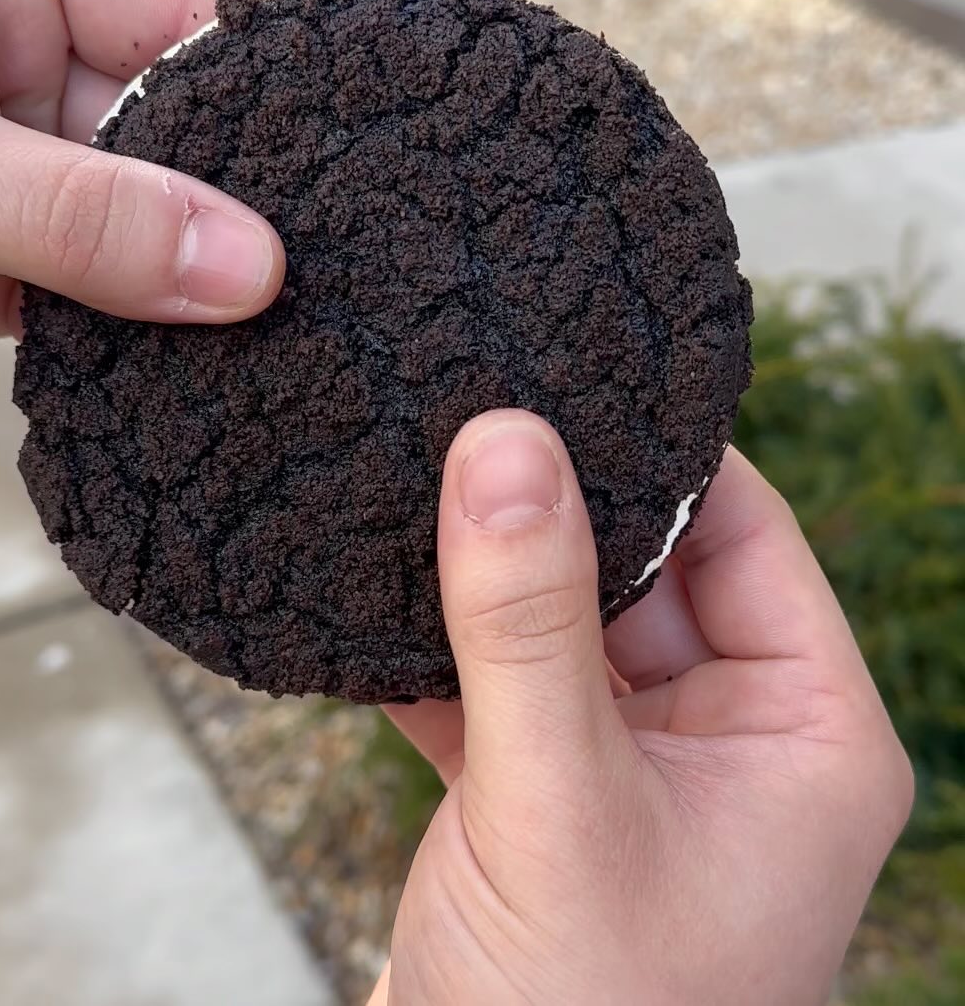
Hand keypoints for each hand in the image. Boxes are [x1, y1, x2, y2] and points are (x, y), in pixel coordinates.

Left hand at [0, 0, 284, 408]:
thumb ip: (82, 214)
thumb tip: (251, 268)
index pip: (164, 21)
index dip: (251, 100)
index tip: (339, 173)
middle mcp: (4, 57)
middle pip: (162, 133)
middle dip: (225, 207)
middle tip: (323, 272)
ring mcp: (2, 169)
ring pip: (134, 225)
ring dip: (186, 283)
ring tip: (286, 331)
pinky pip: (93, 300)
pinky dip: (138, 339)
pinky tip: (201, 369)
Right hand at [372, 416, 913, 1004]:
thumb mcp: (562, 804)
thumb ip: (530, 622)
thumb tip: (505, 438)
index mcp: (802, 731)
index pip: (743, 533)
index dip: (657, 450)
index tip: (562, 366)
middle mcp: (728, 740)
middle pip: (643, 568)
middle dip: (551, 505)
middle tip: (461, 405)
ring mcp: (630, 769)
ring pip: (557, 624)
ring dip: (480, 576)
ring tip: (401, 478)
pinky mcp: (542, 801)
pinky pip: (493, 686)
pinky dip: (434, 651)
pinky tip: (367, 595)